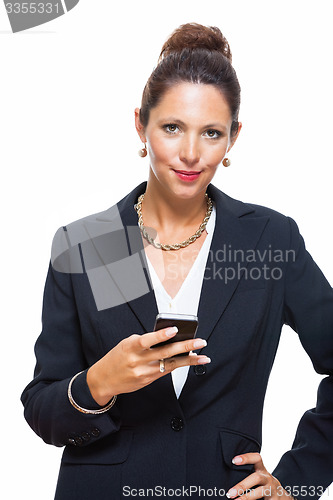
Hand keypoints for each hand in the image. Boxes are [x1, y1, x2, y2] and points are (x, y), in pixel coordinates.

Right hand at [87, 326, 210, 404]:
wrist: (104, 379)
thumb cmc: (117, 357)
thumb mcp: (126, 344)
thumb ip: (145, 341)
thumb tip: (168, 338)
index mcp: (130, 347)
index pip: (147, 340)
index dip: (161, 335)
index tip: (174, 330)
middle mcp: (138, 361)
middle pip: (164, 353)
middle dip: (185, 347)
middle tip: (200, 341)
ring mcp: (144, 372)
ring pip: (170, 364)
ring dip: (189, 360)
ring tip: (203, 356)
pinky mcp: (148, 380)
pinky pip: (167, 370)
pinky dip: (180, 364)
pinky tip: (191, 361)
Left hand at [226, 453, 293, 499]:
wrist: (281, 496)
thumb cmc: (263, 483)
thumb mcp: (258, 475)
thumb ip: (247, 473)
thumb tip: (225, 476)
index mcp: (261, 469)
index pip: (256, 458)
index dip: (246, 458)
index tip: (233, 460)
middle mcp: (267, 478)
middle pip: (256, 478)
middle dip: (242, 486)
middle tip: (230, 493)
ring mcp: (271, 489)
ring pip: (260, 491)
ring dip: (247, 497)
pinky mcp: (274, 499)